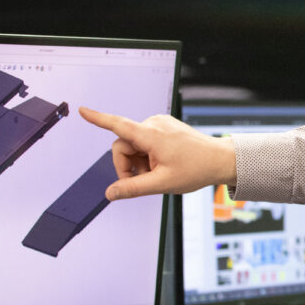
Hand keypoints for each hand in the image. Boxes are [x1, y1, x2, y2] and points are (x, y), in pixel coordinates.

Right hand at [79, 107, 236, 199]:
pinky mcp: (165, 126)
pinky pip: (146, 141)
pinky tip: (164, 163)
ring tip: (160, 171)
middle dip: (129, 165)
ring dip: (140, 162)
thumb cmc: (196, 169)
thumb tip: (111, 193)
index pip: (117, 126)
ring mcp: (160, 123)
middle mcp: (154, 124)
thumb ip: (133, 188)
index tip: (83, 110)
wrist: (221, 160)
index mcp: (151, 134)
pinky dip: (149, 155)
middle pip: (123, 146)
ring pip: (134, 145)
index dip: (98, 119)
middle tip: (146, 180)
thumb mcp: (162, 183)